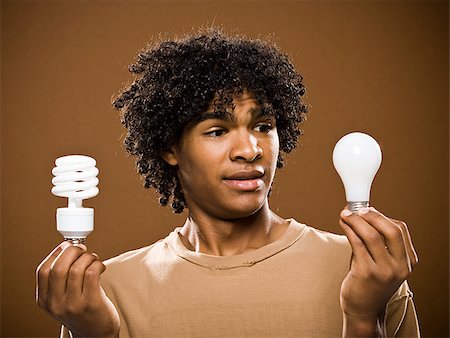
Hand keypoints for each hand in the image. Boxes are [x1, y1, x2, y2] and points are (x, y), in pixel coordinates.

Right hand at [36, 241, 119, 337]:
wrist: (95, 334)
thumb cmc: (81, 311)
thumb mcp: (61, 298)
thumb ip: (60, 279)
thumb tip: (68, 247)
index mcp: (44, 300)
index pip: (43, 270)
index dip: (55, 253)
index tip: (66, 246)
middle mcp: (56, 304)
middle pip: (59, 267)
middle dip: (73, 251)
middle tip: (83, 249)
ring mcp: (73, 305)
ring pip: (77, 268)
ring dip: (88, 257)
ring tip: (93, 259)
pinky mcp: (91, 304)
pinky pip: (92, 273)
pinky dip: (97, 264)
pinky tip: (101, 267)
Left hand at [339, 206, 417, 336]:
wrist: (364, 309)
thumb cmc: (370, 282)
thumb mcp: (383, 262)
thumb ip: (377, 241)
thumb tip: (361, 214)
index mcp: (408, 262)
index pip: (400, 229)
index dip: (382, 216)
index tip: (367, 209)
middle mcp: (399, 266)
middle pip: (391, 230)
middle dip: (371, 215)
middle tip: (356, 209)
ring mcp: (384, 271)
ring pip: (371, 235)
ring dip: (356, 220)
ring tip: (345, 214)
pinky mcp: (366, 273)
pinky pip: (356, 243)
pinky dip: (348, 230)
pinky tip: (343, 224)